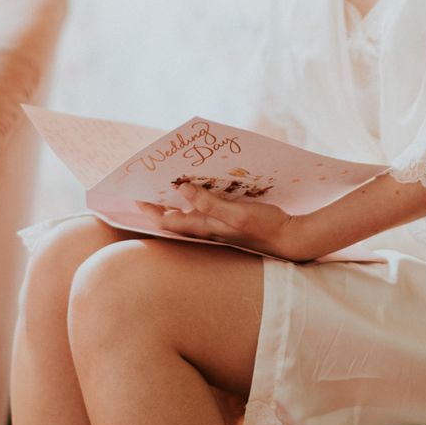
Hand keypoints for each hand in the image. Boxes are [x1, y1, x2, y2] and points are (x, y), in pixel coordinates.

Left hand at [136, 183, 313, 260]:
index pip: (168, 221)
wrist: (290, 239)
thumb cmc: (265, 227)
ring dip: (176, 203)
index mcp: (205, 227)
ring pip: (189, 215)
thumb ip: (209, 203)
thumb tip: (182, 189)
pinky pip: (205, 211)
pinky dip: (196, 200)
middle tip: (147, 188)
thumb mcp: (237, 213)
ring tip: (168, 185)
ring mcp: (219, 228)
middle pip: (175, 219)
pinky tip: (200, 188)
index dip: (150, 210)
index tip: (135, 196)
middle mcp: (208, 229)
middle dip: (159, 205)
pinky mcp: (230, 223)